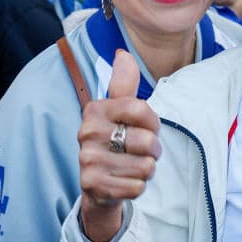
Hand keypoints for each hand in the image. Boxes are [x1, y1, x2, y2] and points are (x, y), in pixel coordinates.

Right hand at [78, 50, 161, 241]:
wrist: (97, 184)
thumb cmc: (115, 140)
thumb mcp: (119, 110)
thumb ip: (124, 83)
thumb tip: (122, 53)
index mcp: (95, 110)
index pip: (142, 110)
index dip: (154, 122)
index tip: (148, 127)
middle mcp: (87, 133)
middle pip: (148, 141)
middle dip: (153, 150)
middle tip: (141, 152)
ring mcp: (88, 160)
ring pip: (145, 167)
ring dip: (146, 170)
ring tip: (132, 167)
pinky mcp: (93, 186)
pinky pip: (137, 187)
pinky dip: (137, 187)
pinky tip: (124, 182)